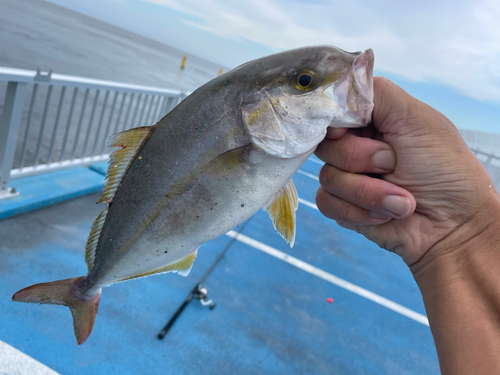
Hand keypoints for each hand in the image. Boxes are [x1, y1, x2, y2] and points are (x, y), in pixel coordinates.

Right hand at [315, 77, 499, 265]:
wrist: (453, 226)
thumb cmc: (445, 169)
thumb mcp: (416, 118)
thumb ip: (375, 93)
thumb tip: (336, 86)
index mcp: (373, 120)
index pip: (332, 109)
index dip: (333, 121)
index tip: (344, 130)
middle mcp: (357, 145)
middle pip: (324, 143)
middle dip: (359, 158)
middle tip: (392, 164)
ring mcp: (349, 176)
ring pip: (326, 176)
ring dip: (367, 191)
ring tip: (401, 199)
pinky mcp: (344, 205)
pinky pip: (327, 202)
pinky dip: (358, 210)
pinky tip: (386, 213)